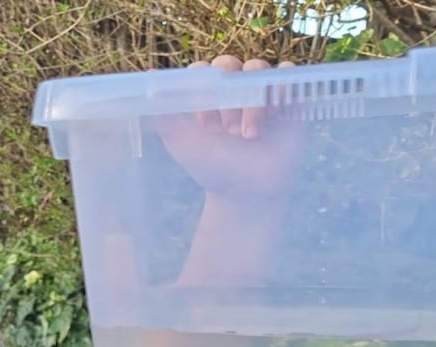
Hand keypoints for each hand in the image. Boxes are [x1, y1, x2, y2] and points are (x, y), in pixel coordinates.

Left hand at [154, 55, 306, 199]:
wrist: (246, 192)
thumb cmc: (212, 167)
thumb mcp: (181, 143)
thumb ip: (164, 115)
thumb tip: (148, 78)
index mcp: (207, 92)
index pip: (202, 69)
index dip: (202, 89)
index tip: (204, 125)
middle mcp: (233, 87)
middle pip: (229, 64)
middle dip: (227, 97)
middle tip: (227, 131)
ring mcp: (260, 90)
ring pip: (257, 69)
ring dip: (251, 102)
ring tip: (248, 135)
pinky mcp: (287, 97)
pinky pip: (287, 74)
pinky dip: (280, 86)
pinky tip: (274, 114)